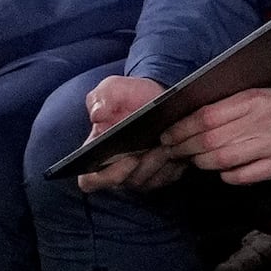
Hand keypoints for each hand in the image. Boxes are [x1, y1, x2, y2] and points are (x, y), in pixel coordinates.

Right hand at [73, 73, 184, 189]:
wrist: (158, 94)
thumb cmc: (129, 95)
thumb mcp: (112, 89)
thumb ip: (100, 99)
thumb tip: (97, 115)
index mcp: (96, 153)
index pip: (89, 180)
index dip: (103, 177)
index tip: (127, 159)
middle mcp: (116, 168)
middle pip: (124, 181)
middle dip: (140, 167)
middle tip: (153, 149)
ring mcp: (141, 173)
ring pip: (148, 180)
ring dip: (159, 164)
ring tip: (167, 145)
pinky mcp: (163, 173)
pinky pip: (169, 176)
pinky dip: (176, 165)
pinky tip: (181, 148)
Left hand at [171, 81, 270, 184]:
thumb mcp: (262, 95)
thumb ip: (231, 108)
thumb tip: (194, 124)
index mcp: (254, 100)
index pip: (206, 116)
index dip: (181, 129)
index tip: (169, 136)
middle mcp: (262, 121)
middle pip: (209, 140)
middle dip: (185, 148)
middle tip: (175, 152)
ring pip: (222, 159)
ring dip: (203, 162)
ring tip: (199, 161)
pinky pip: (243, 176)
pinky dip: (227, 176)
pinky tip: (225, 171)